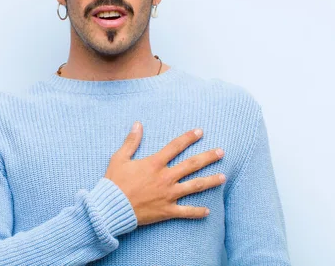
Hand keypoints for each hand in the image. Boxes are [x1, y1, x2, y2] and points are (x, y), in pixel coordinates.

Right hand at [104, 121, 224, 225]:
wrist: (111, 207)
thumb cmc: (114, 182)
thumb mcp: (120, 158)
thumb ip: (131, 141)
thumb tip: (138, 124)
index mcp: (155, 163)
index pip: (176, 146)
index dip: (189, 138)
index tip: (200, 132)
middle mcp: (165, 177)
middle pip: (192, 165)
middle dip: (208, 157)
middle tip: (222, 152)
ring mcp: (168, 194)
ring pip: (195, 186)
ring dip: (210, 181)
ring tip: (223, 177)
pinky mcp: (167, 210)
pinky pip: (186, 211)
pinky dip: (197, 212)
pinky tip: (208, 211)